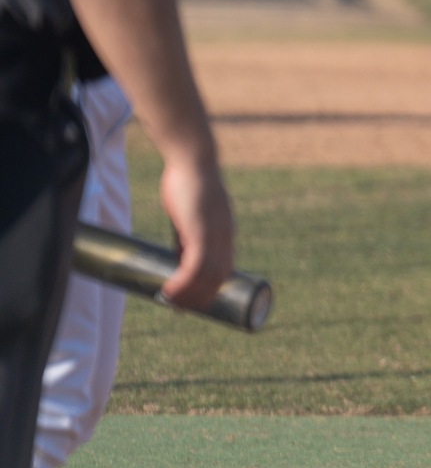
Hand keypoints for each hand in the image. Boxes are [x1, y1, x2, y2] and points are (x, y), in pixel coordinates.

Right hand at [157, 139, 233, 308]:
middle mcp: (225, 236)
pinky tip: (169, 291)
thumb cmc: (187, 184)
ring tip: (171, 302)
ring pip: (208, 276)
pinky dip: (183, 283)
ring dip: (190, 294)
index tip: (196, 301)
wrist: (191, 160)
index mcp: (225, 233)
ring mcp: (216, 234)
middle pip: (219, 277)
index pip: (224, 269)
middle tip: (181, 308)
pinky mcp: (202, 231)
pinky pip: (195, 266)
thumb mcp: (187, 218)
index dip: (211, 288)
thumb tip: (178, 262)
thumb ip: (186, 239)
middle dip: (202, 296)